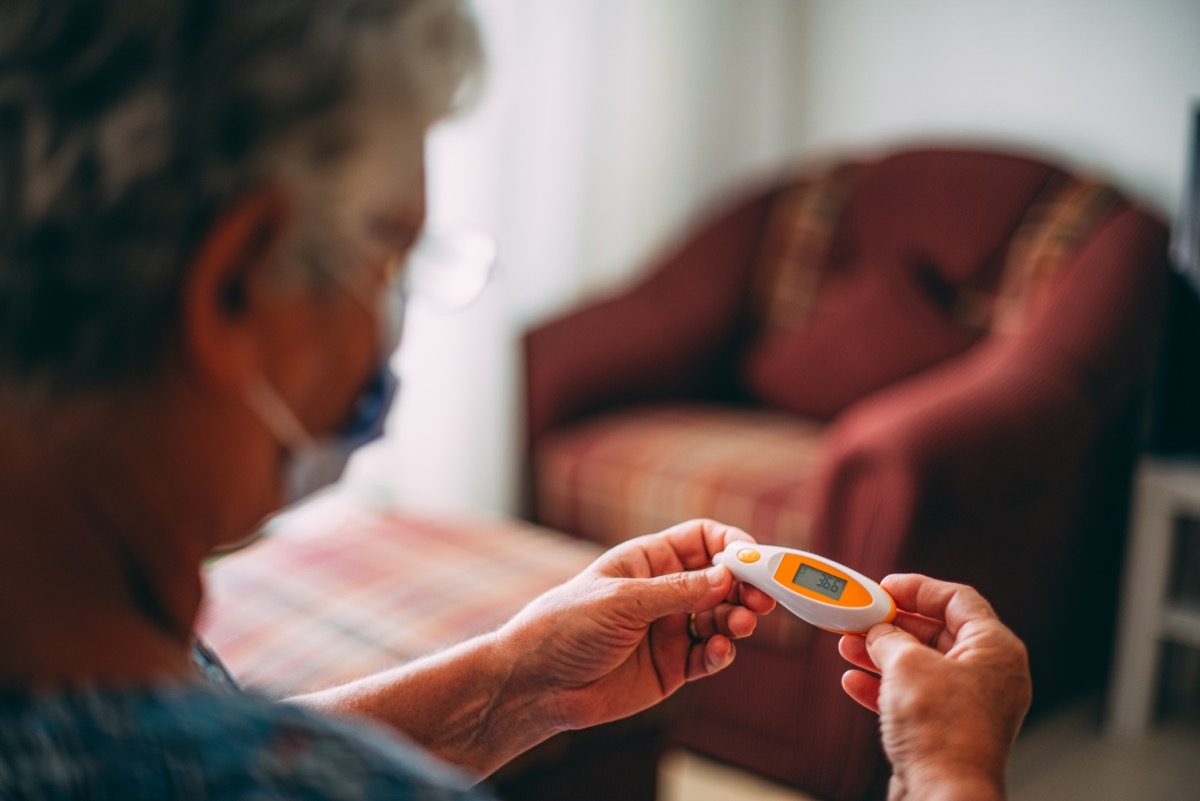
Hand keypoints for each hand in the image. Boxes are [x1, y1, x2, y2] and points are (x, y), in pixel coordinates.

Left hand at [496, 519, 775, 732]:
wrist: (538, 684)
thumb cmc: (566, 626)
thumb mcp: (621, 601)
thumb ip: (677, 591)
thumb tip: (727, 574)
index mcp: (648, 561)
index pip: (702, 540)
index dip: (732, 544)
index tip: (754, 559)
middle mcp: (664, 592)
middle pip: (722, 579)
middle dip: (746, 586)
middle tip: (761, 599)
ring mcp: (670, 629)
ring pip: (722, 617)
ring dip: (738, 620)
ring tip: (740, 626)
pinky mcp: (672, 666)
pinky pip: (710, 655)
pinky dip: (722, 653)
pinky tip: (719, 651)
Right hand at [838, 574, 1030, 800]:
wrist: (944, 795)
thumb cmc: (941, 731)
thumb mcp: (906, 663)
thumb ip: (889, 637)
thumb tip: (878, 631)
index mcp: (995, 649)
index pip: (958, 599)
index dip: (918, 588)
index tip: (885, 587)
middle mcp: (990, 676)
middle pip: (937, 633)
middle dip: (893, 624)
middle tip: (861, 616)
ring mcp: (971, 706)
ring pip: (922, 666)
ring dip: (882, 654)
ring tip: (848, 646)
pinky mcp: (950, 731)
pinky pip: (917, 697)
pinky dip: (885, 686)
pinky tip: (853, 682)